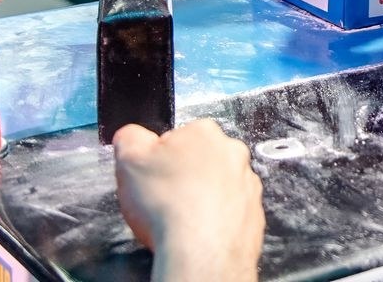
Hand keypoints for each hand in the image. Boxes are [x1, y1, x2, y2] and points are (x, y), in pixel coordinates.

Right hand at [114, 120, 263, 278]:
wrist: (200, 250)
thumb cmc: (168, 204)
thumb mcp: (128, 160)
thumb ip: (129, 138)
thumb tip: (130, 135)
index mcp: (203, 132)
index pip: (175, 138)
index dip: (158, 159)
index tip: (150, 176)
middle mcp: (232, 153)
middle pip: (199, 161)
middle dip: (182, 177)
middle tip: (163, 199)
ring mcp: (247, 183)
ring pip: (217, 187)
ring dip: (201, 198)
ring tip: (180, 218)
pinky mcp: (254, 212)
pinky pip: (230, 212)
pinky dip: (216, 220)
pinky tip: (198, 231)